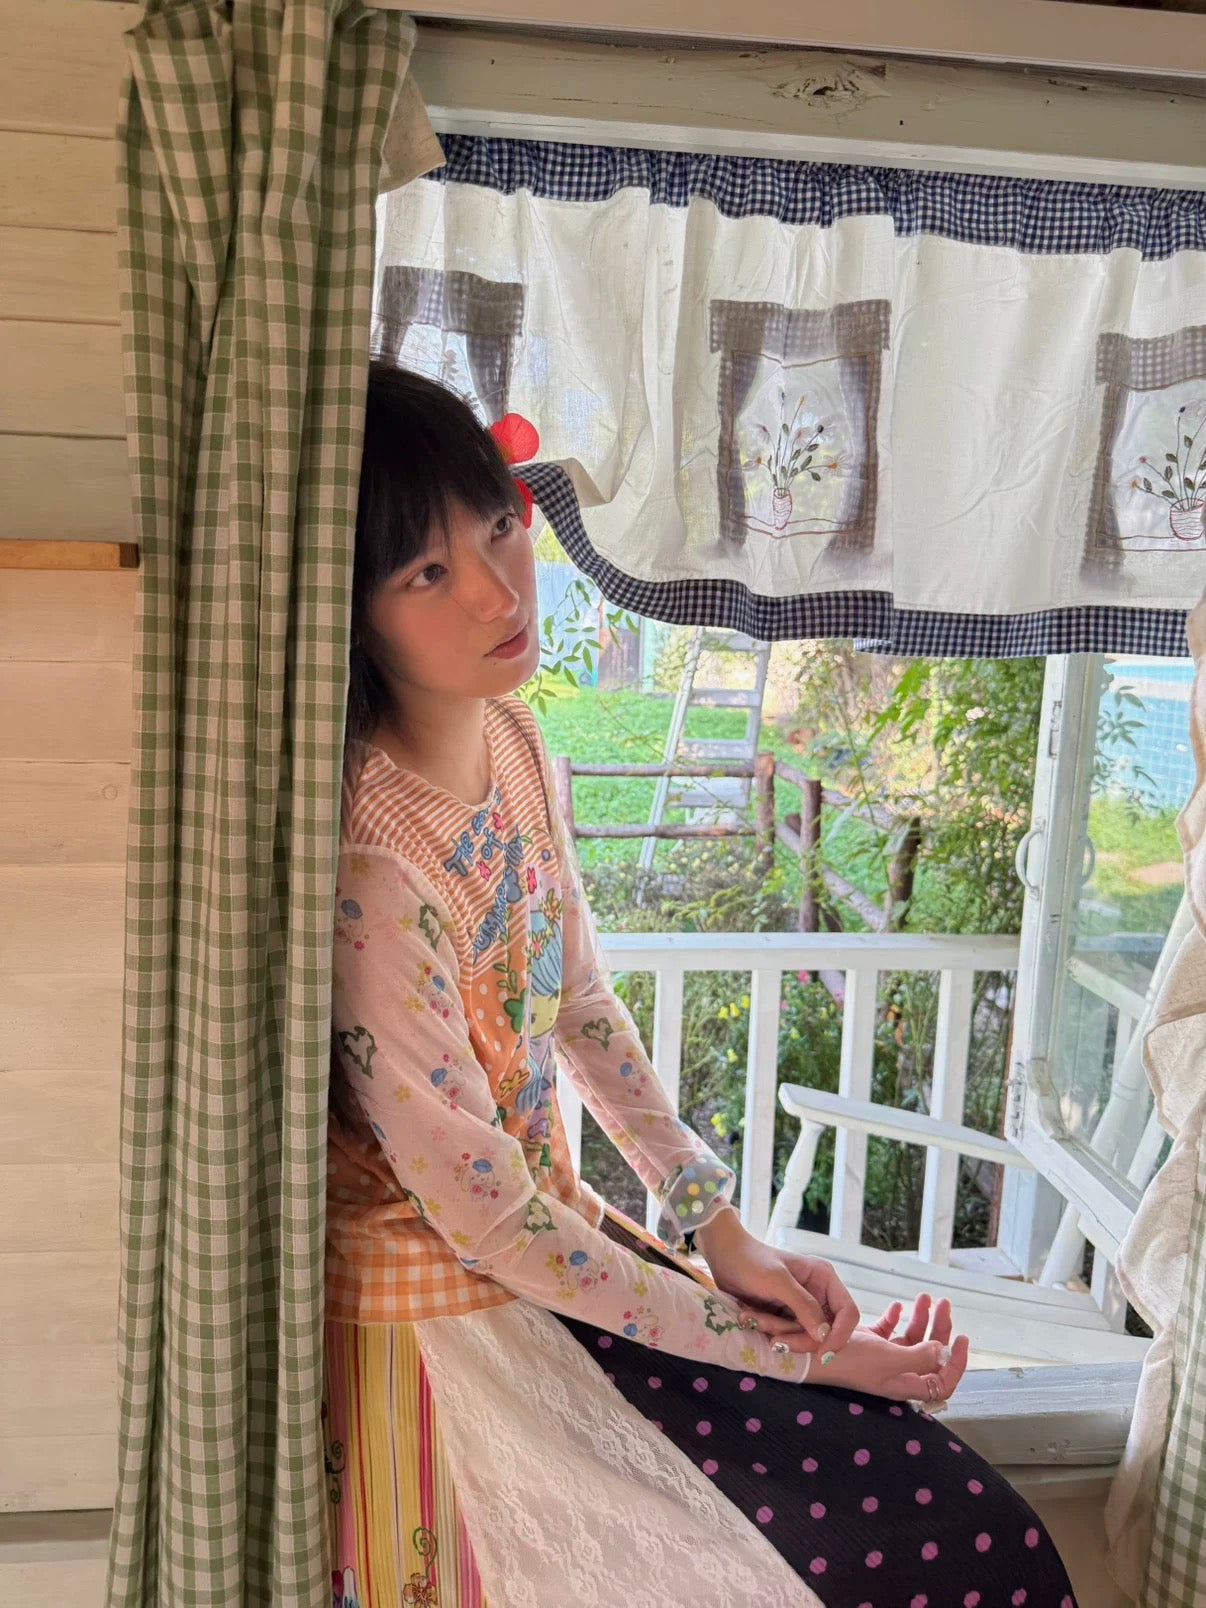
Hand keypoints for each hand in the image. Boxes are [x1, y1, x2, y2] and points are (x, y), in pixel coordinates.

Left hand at [692, 1206, 858, 1356]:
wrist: (724, 1256)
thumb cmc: (751, 1261)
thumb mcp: (778, 1282)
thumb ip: (804, 1307)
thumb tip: (825, 1336)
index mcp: (824, 1278)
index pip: (848, 1313)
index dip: (839, 1336)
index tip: (823, 1355)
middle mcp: (819, 1293)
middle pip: (826, 1332)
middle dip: (799, 1338)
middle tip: (774, 1340)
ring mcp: (803, 1307)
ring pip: (804, 1336)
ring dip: (779, 1332)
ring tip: (752, 1317)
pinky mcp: (788, 1316)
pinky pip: (788, 1335)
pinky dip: (771, 1331)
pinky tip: (750, 1318)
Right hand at [808, 1294, 968, 1403]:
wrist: (810, 1352)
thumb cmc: (848, 1360)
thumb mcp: (888, 1359)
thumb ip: (919, 1357)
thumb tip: (943, 1351)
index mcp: (904, 1382)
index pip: (942, 1382)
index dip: (956, 1364)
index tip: (962, 1340)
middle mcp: (896, 1372)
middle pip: (929, 1354)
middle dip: (940, 1329)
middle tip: (943, 1304)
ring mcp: (881, 1357)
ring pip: (911, 1339)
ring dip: (921, 1318)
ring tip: (925, 1297)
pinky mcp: (867, 1344)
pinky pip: (888, 1331)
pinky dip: (895, 1317)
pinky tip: (896, 1306)